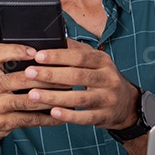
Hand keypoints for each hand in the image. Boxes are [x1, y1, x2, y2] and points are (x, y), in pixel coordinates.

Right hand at [0, 43, 72, 150]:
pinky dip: (48, 118)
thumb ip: (9, 67)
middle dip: (46, 76)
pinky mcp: (3, 123)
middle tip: (67, 73)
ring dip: (51, 97)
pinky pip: (30, 119)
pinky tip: (61, 115)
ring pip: (28, 100)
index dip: (16, 50)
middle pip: (20, 78)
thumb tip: (43, 57)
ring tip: (68, 92)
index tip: (36, 51)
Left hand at [22, 38, 139, 130]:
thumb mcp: (95, 60)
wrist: (126, 103)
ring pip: (79, 97)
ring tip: (32, 95)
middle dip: (51, 74)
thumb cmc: (103, 77)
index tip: (37, 56)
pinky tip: (52, 112)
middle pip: (77, 75)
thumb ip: (76, 50)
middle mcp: (108, 78)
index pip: (79, 56)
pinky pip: (85, 117)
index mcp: (103, 61)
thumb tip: (53, 37)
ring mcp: (107, 98)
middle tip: (28, 73)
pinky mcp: (104, 116)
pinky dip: (68, 115)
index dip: (58, 56)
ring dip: (54, 96)